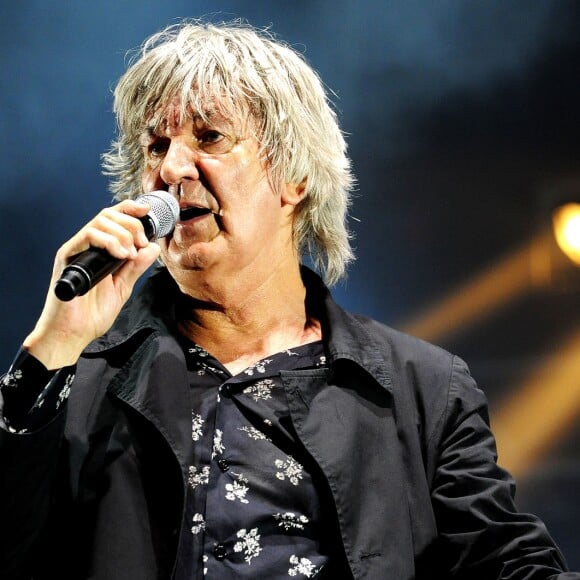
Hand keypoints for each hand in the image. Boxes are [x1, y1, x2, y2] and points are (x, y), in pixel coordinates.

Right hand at [23, 199, 160, 368]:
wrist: (73, 333)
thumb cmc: (92, 314)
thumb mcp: (122, 287)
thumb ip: (136, 267)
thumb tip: (153, 248)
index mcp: (99, 251)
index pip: (113, 218)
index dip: (130, 209)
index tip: (147, 212)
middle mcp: (86, 246)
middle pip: (109, 215)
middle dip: (132, 225)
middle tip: (142, 244)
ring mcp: (77, 250)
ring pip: (100, 221)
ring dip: (123, 233)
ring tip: (131, 254)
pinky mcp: (67, 257)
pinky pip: (88, 235)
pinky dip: (110, 241)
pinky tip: (121, 255)